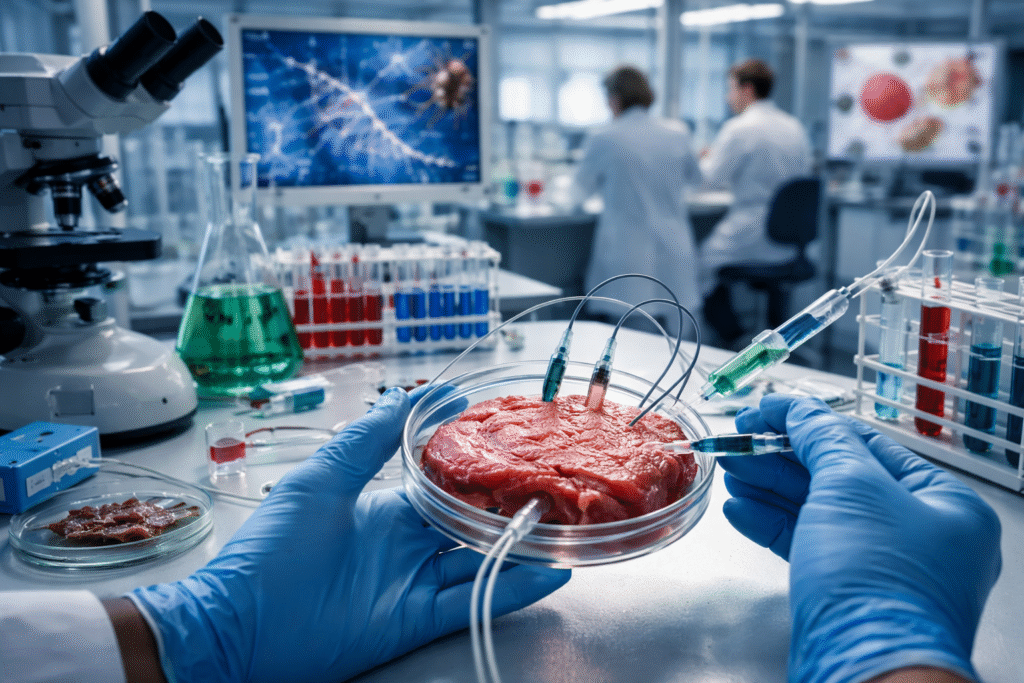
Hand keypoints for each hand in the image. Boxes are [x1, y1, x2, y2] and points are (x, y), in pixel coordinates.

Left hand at [130, 387, 570, 682]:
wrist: (239, 624)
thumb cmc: (271, 546)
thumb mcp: (323, 478)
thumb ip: (370, 438)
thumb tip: (420, 396)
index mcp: (381, 505)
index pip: (440, 480)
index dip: (474, 463)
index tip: (511, 441)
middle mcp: (403, 542)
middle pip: (466, 519)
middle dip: (506, 503)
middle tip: (552, 483)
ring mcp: (411, 582)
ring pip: (479, 559)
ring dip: (520, 544)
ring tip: (565, 525)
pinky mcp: (415, 619)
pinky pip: (472, 601)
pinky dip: (513, 589)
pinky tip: (551, 572)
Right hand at [719, 395, 1000, 682]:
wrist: (868, 670)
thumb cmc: (877, 580)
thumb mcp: (851, 487)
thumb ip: (823, 440)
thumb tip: (802, 411)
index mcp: (944, 502)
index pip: (865, 442)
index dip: (806, 421)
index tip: (763, 409)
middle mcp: (920, 533)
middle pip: (837, 476)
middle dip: (779, 458)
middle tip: (738, 441)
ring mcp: (883, 565)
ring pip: (818, 511)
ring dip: (768, 488)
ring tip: (730, 469)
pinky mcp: (848, 592)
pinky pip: (809, 545)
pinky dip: (772, 525)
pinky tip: (740, 510)